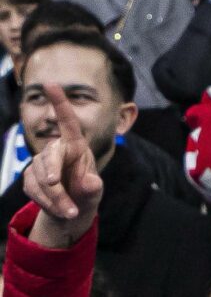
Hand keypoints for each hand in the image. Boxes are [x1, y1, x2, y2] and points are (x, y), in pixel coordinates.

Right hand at [20, 86, 103, 249]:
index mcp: (76, 146)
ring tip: (70, 212)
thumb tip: (90, 183)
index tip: (50, 84)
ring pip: (41, 177)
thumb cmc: (87, 191)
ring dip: (55, 198)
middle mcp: (56, 150)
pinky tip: (58, 210)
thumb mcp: (94, 191)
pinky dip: (46, 202)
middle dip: (53, 174)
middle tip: (57, 187)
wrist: (72, 208)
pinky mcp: (29, 177)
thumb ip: (93, 186)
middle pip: (49, 157)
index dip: (60, 103)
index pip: (68, 122)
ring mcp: (40, 163)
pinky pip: (33, 189)